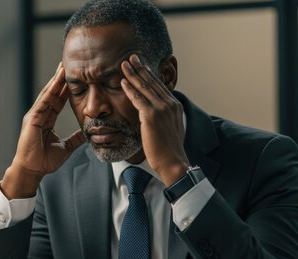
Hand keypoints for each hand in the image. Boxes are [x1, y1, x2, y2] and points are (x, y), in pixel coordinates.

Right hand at [1, 63, 85, 198]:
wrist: (33, 170)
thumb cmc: (44, 161)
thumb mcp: (66, 147)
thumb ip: (76, 139)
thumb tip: (87, 133)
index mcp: (47, 120)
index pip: (58, 100)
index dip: (66, 88)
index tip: (74, 77)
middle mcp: (40, 115)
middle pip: (52, 93)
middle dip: (60, 79)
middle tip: (68, 63)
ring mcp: (35, 115)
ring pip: (47, 94)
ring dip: (56, 80)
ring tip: (63, 67)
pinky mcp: (32, 119)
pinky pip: (43, 102)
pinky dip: (50, 91)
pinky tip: (56, 82)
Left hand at [120, 54, 189, 185]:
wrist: (172, 161)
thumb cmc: (168, 149)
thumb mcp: (169, 128)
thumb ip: (164, 117)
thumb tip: (156, 114)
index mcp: (174, 105)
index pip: (159, 86)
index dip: (149, 74)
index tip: (141, 65)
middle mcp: (169, 104)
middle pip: (152, 82)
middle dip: (140, 68)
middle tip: (131, 57)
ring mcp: (161, 109)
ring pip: (144, 87)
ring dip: (133, 74)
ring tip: (124, 64)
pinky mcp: (151, 116)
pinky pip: (138, 99)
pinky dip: (130, 89)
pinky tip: (123, 82)